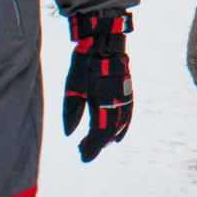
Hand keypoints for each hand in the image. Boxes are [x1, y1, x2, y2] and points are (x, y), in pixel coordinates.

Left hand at [64, 9, 134, 161]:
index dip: (91, 147)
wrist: (105, 40)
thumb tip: (70, 134)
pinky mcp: (127, 92)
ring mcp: (125, 97)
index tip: (82, 156)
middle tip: (83, 150)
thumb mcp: (72, 85)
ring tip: (97, 145)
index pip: (98, 133)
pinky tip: (117, 136)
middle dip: (97, 144)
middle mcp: (116, 103)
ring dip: (109, 137)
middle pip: (109, 132)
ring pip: (119, 125)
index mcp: (101, 102)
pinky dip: (122, 127)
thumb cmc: (86, 62)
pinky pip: (127, 115)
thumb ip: (71, 110)